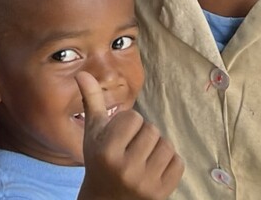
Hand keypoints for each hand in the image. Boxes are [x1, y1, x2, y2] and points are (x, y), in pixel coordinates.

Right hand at [76, 71, 182, 199]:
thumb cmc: (99, 160)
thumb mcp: (93, 133)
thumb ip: (91, 100)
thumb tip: (82, 72)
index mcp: (107, 152)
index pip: (134, 118)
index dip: (127, 124)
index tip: (119, 138)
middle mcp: (126, 169)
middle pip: (152, 130)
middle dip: (142, 136)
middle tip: (130, 149)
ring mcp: (145, 184)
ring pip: (166, 145)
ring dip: (156, 148)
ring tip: (142, 158)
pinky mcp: (161, 194)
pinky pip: (178, 163)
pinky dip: (169, 163)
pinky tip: (153, 169)